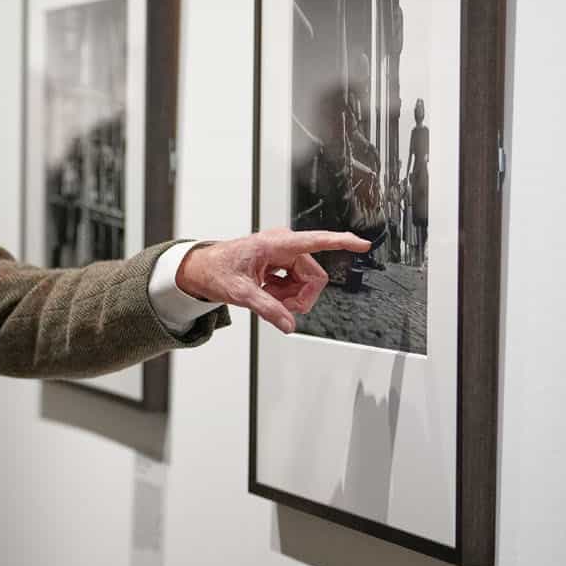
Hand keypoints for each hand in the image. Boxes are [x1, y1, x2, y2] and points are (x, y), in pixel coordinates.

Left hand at [175, 228, 370, 334]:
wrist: (203, 269)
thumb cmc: (217, 270)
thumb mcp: (240, 293)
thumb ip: (267, 309)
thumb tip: (289, 325)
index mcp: (275, 244)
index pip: (316, 241)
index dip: (342, 242)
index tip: (362, 243)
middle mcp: (284, 245)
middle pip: (314, 276)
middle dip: (301, 296)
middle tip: (278, 306)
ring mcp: (284, 254)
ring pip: (307, 282)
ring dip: (291, 296)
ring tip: (266, 295)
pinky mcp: (282, 263)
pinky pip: (297, 283)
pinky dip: (285, 293)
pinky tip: (267, 292)